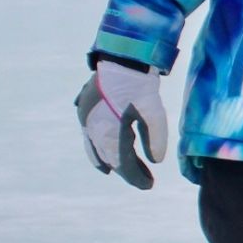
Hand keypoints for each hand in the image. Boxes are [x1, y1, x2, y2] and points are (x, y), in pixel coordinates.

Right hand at [75, 58, 168, 189]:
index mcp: (108, 130)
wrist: (121, 56)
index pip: (122, 162)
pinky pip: (90, 138)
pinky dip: (99, 151)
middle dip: (128, 171)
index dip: (136, 176)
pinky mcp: (86, 111)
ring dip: (113, 162)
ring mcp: (87, 119)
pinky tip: (104, 161)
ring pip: (99, 149)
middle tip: (146, 180)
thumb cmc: (139, 83)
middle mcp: (93, 128)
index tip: (149, 185)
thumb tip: (155, 161)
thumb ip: (154, 137)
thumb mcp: (153, 110)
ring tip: (123, 173)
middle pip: (110, 158)